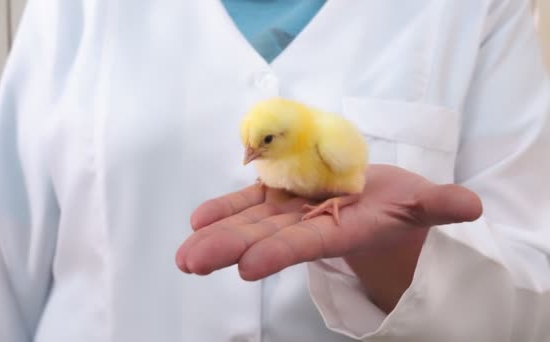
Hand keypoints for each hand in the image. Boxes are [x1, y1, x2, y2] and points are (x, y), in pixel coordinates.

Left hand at [176, 164, 481, 280]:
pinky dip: (225, 208)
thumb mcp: (422, 203)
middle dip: (229, 248)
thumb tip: (471, 207)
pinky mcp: (280, 194)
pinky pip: (250, 201)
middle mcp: (311, 224)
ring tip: (184, 254)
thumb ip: (439, 204)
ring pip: (250, 222)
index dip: (281, 251)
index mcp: (344, 230)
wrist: (375, 204)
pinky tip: (197, 219)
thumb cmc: (400, 207)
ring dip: (216, 234)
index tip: (249, 267)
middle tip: (191, 262)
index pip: (310, 244)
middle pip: (266, 237)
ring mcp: (291, 210)